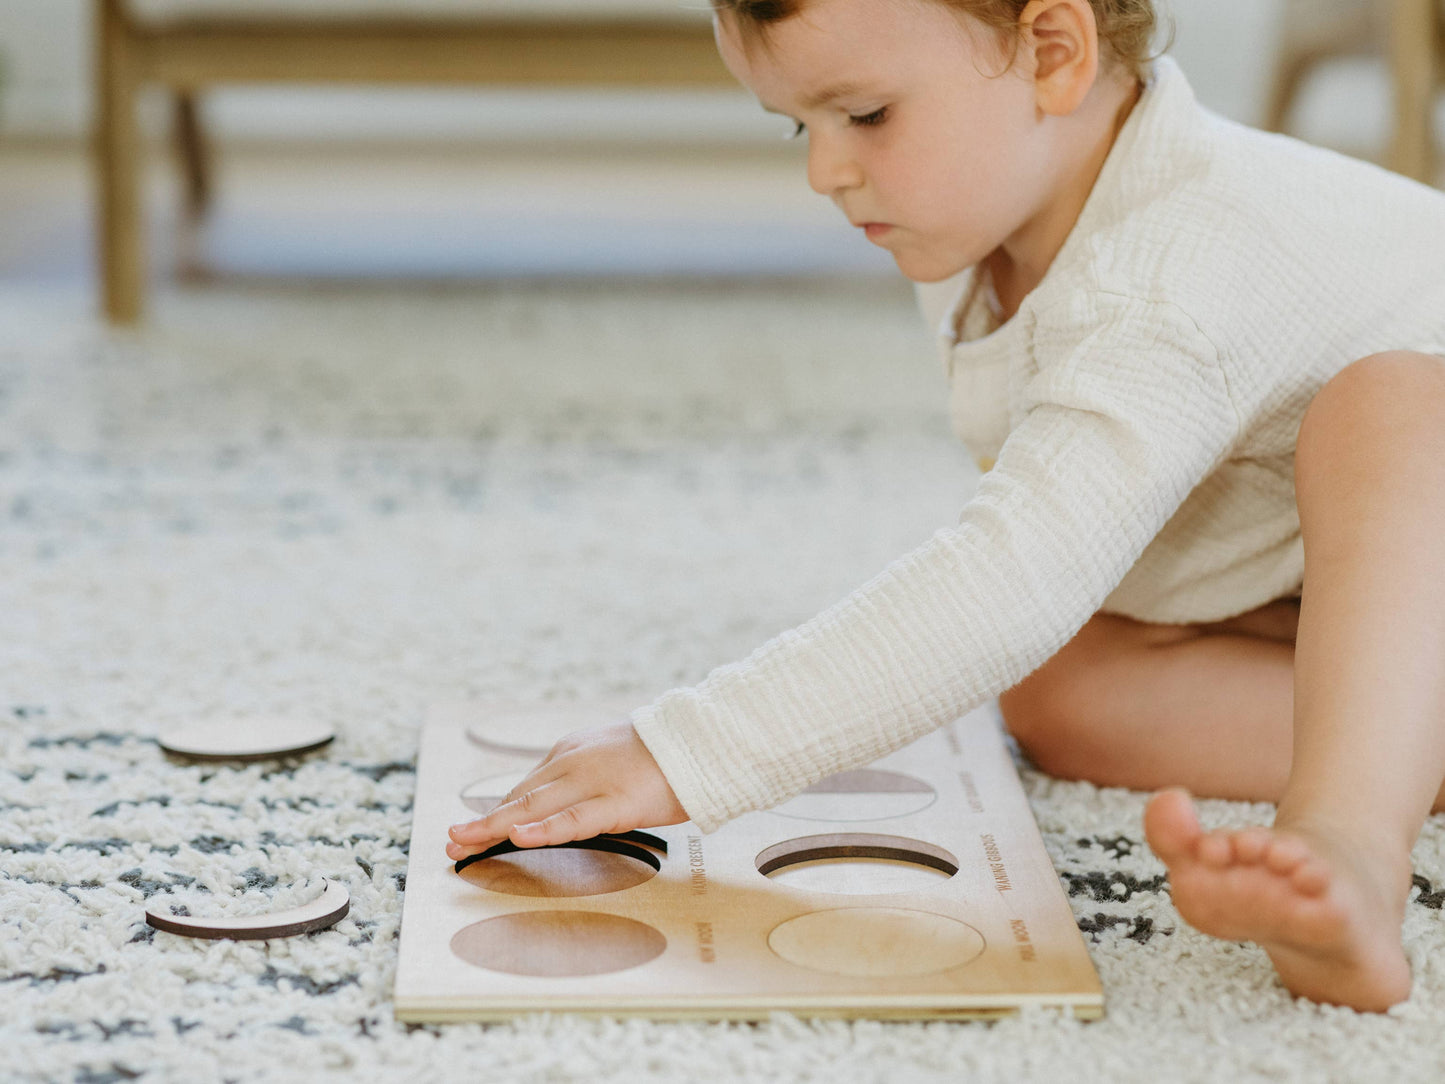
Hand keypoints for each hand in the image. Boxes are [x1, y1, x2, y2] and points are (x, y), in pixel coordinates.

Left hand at [445, 722, 687, 859]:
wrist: (699, 740)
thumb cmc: (662, 756)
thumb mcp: (610, 759)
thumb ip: (582, 779)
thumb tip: (560, 805)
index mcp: (570, 752)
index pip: (524, 789)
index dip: (494, 813)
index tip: (470, 831)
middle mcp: (572, 763)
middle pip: (517, 798)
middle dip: (481, 822)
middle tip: (452, 841)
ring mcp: (591, 782)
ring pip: (532, 808)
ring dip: (492, 827)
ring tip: (463, 842)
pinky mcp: (614, 803)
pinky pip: (571, 820)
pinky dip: (542, 829)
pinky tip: (517, 836)